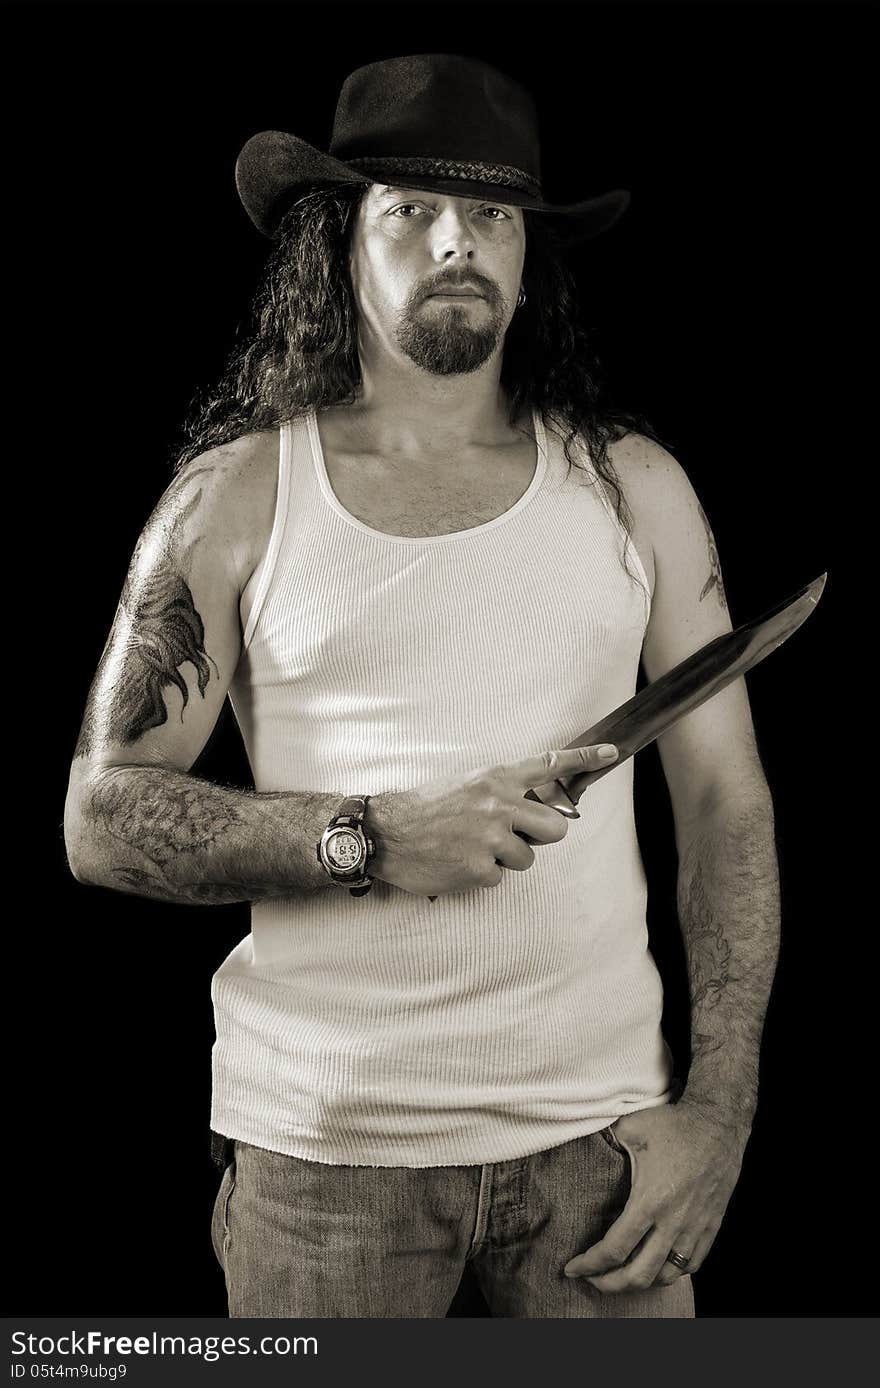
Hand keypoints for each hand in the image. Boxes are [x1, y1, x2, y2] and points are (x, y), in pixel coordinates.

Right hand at [368, 743, 617, 897]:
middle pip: (556, 828)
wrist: (386, 832)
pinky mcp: (479, 868)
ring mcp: (490, 838)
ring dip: (505, 860)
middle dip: (542, 837)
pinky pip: (498, 878)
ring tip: (471, 849)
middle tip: (517, 838)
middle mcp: (498, 805)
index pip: (548, 765)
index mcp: (496, 779)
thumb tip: (531, 809)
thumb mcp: (466, 784)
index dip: (585, 760)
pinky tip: (457, 863)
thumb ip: (501, 793)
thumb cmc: (425, 809)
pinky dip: (480, 875)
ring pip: (527, 859)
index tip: (612, 753)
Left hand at [563, 1100, 750, 1290]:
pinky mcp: (711, 1226)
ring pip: (666, 1276)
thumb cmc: (673, 1123)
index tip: (572, 1268)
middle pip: (639, 1275)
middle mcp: (673, 1221)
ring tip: (622, 1277)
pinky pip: (691, 1264)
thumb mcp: (631, 1127)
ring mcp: (695, 1227)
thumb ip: (604, 1140)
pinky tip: (657, 1267)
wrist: (719, 1122)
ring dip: (640, 1283)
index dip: (590, 1265)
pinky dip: (670, 1273)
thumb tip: (579, 1137)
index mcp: (650, 1200)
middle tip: (593, 1280)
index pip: (614, 1249)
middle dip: (610, 1284)